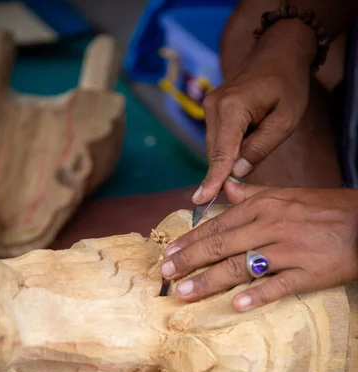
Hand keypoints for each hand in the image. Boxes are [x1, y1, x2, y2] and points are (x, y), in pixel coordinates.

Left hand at [161, 179, 357, 310]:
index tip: (169, 254)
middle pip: (221, 245)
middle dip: (189, 261)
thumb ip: (251, 193)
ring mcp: (289, 250)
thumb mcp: (286, 194)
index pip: (217, 225)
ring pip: (241, 266)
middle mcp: (271, 226)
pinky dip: (257, 295)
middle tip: (165, 276)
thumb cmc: (324, 209)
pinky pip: (278, 285)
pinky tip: (236, 306)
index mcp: (263, 206)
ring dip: (209, 280)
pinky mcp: (308, 272)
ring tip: (185, 293)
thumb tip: (224, 185)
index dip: (190, 241)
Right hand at [194, 19, 315, 204]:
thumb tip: (237, 172)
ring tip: (253, 149)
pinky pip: (217, 139)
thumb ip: (260, 148)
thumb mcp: (285, 121)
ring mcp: (210, 106)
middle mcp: (214, 107)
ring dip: (229, 159)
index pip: (221, 154)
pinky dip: (228, 149)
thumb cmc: (288, 84)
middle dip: (225, 172)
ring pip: (215, 148)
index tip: (200, 201)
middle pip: (215, 154)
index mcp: (232, 109)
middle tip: (242, 182)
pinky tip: (246, 144)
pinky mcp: (212, 109)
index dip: (213, 180)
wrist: (279, 52)